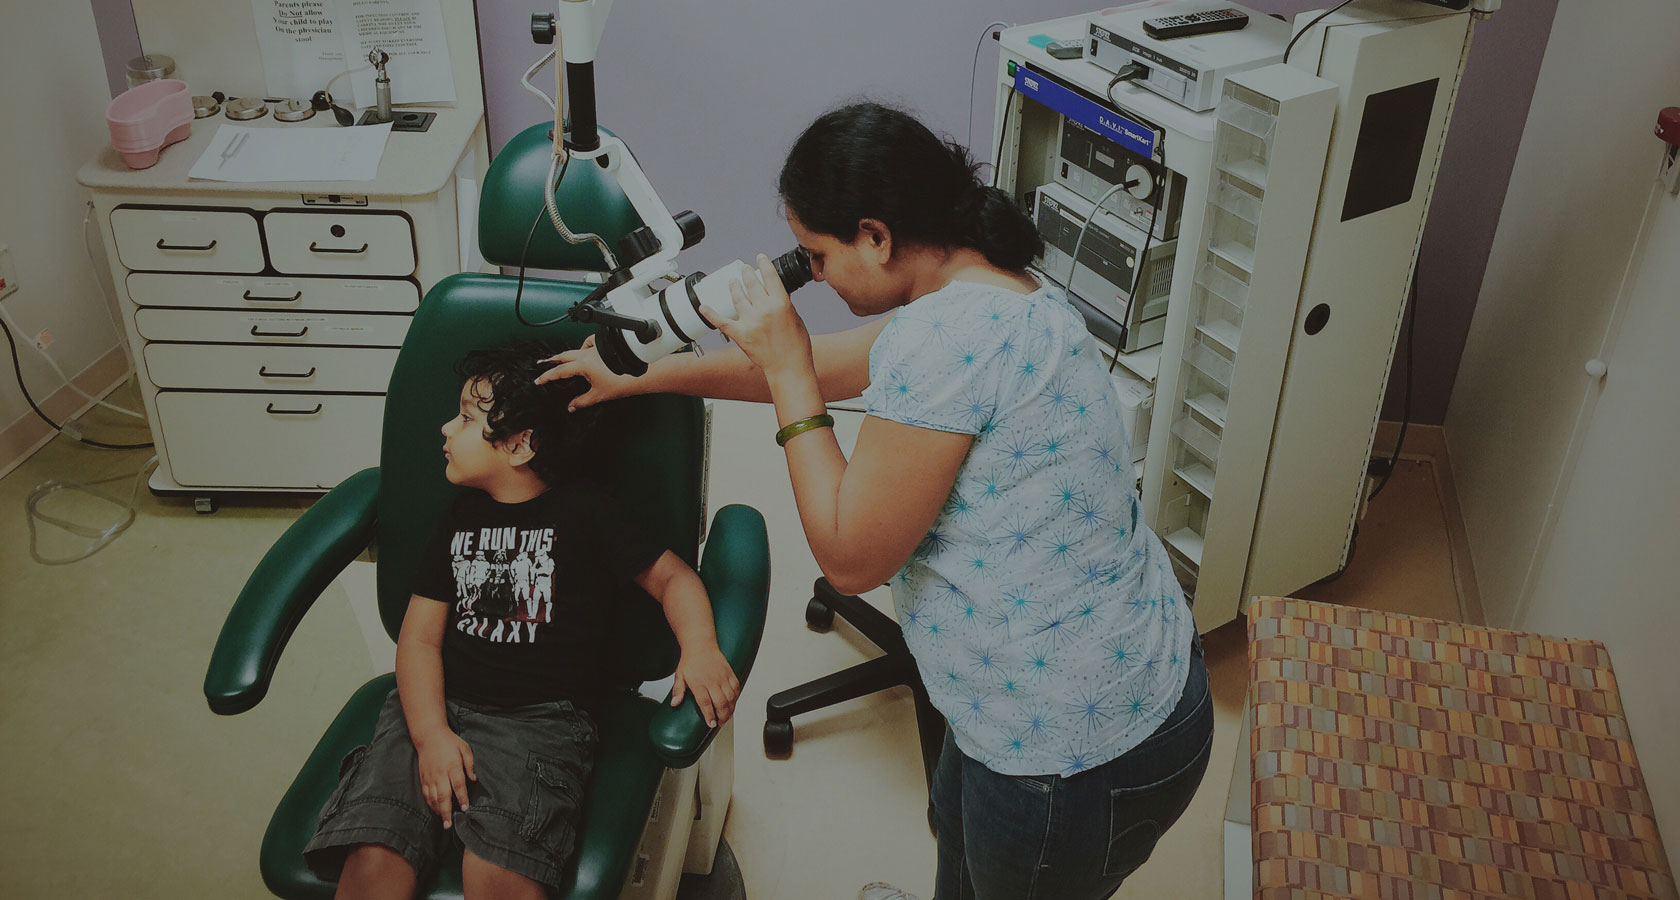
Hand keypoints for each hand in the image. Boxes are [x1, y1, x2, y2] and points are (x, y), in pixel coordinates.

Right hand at [414, 728, 475, 828]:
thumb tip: (474, 779)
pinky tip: (435, 810)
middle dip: (446, 812)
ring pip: (433, 798)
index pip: (458, 785)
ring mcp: (430, 777)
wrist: (429, 736)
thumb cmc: (450, 742)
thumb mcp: (465, 749)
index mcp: (452, 766)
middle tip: (449, 825)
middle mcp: (440, 774)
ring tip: (443, 821)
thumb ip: (470, 764)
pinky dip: (430, 804)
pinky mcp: (423, 778)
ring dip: (438, 811)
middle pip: (443, 796)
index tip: (465, 808)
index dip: (462, 798)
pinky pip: (426, 794)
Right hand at [534, 335, 638, 409]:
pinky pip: (588, 344)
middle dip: (551, 361)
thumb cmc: (621, 382)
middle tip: (541, 364)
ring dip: (565, 355)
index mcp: (583, 364)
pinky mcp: (602, 347)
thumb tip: (572, 406)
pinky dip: (582, 347)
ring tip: (558, 360)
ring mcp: (595, 348)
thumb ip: (582, 401)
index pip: (560, 371)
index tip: (539, 380)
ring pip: (575, 349)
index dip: (547, 376)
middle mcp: (587, 353)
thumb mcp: (598, 395)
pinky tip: (583, 351)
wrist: (639, 374)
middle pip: (563, 356)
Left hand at [671, 646, 739, 727]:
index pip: (705, 703)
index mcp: (699, 683)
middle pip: (720, 703)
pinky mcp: (730, 673)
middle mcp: (712, 681)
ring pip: (730, 697)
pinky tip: (732, 704)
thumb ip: (677, 691)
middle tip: (720, 723)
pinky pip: (736, 688)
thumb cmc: (690, 661)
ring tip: (727, 716)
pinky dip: (736, 698)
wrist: (701, 644)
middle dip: (722, 716)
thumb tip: (674, 704)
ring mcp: (722, 677)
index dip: (710, 715)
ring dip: (730, 709)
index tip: (711, 724)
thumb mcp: (680, 675)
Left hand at [699, 254, 814, 378]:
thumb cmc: (796, 346)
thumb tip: (772, 295)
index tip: (759, 257)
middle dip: (747, 273)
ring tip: (733, 281)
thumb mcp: (795, 318)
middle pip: (752, 284)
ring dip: (734, 287)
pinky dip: (711, 314)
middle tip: (744, 268)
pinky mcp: (740, 335)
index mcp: (781, 304)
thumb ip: (783, 304)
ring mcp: (751, 322)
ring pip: (738, 297)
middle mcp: (764, 310)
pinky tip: (703, 306)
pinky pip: (722, 322)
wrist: (789, 367)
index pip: (770, 277)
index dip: (763, 264)